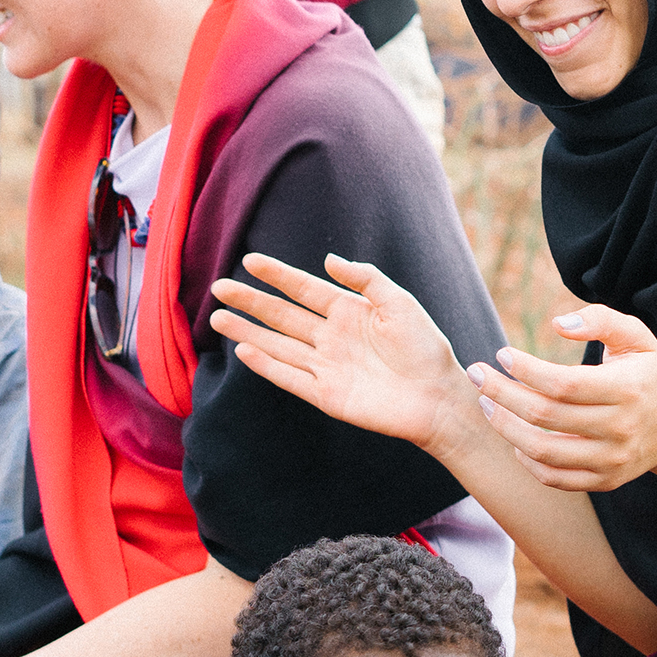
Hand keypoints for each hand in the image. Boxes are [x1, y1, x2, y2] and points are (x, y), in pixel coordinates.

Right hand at [209, 253, 472, 455]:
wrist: (438, 396)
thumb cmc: (425, 347)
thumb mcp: (399, 302)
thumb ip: (365, 279)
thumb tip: (327, 260)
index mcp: (348, 311)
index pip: (304, 288)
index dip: (278, 275)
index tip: (250, 260)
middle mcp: (331, 337)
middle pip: (282, 315)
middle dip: (251, 301)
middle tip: (220, 287)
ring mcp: (326, 366)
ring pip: (278, 345)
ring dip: (248, 331)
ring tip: (218, 317)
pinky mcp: (326, 394)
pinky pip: (290, 377)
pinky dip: (267, 365)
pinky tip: (245, 350)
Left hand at [466, 306, 656, 491]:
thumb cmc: (648, 372)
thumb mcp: (636, 336)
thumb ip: (600, 319)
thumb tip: (558, 322)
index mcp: (627, 389)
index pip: (563, 383)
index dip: (526, 370)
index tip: (502, 355)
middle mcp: (620, 428)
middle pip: (546, 416)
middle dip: (502, 394)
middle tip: (477, 376)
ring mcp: (612, 460)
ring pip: (543, 451)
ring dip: (505, 428)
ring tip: (487, 404)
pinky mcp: (605, 481)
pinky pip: (554, 478)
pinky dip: (527, 460)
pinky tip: (514, 437)